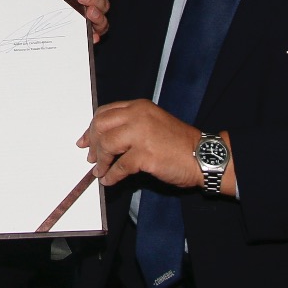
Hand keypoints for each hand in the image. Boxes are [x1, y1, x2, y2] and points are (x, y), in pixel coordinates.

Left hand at [38, 0, 109, 41]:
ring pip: (103, 21)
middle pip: (103, 3)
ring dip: (98, 16)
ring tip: (89, 13)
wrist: (44, 24)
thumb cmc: (56, 0)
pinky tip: (92, 36)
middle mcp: (96, 8)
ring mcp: (94, 24)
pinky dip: (95, 37)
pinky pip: (96, 38)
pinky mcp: (89, 37)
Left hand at [77, 100, 200, 188]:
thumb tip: (104, 140)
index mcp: (139, 106)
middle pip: (101, 126)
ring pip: (107, 144)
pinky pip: (120, 166)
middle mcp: (138, 116)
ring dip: (101, 161)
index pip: (105, 112)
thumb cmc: (178, 142)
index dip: (91, 128)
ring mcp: (142, 134)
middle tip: (92, 158)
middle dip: (93, 143)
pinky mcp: (145, 155)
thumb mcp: (152, 123)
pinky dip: (111, 176)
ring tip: (100, 171)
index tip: (85, 141)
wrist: (202, 155)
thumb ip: (130, 126)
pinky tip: (110, 181)